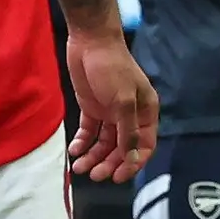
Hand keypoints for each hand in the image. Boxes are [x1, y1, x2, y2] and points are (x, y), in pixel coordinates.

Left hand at [65, 24, 156, 180]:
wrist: (90, 41)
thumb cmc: (112, 68)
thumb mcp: (123, 100)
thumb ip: (127, 131)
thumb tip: (131, 158)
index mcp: (145, 113)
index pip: (144, 146)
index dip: (133, 163)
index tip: (118, 177)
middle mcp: (130, 116)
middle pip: (122, 148)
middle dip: (109, 163)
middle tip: (94, 175)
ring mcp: (110, 113)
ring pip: (104, 143)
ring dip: (94, 156)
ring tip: (80, 166)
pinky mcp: (92, 108)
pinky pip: (89, 131)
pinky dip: (82, 142)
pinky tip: (74, 150)